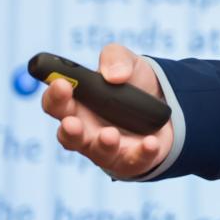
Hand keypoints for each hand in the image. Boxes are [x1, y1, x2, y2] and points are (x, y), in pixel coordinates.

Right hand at [41, 42, 172, 178]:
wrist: (164, 102)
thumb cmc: (132, 82)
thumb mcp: (126, 61)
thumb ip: (114, 58)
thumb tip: (113, 75)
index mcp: (76, 105)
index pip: (55, 104)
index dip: (54, 96)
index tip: (61, 84)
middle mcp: (86, 130)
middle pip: (69, 136)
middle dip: (69, 130)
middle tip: (72, 122)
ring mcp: (106, 149)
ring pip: (98, 153)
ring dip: (103, 145)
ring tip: (110, 134)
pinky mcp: (131, 161)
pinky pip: (134, 161)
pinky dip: (142, 153)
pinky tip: (150, 142)